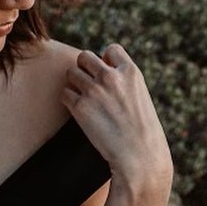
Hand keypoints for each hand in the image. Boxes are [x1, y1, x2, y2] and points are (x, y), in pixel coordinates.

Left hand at [61, 43, 172, 184]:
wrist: (139, 156)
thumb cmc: (142, 130)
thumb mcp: (140, 96)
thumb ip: (123, 80)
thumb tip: (102, 66)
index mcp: (131, 72)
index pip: (111, 49)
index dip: (106, 60)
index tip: (107, 75)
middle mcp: (111, 77)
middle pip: (84, 57)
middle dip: (84, 69)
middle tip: (90, 87)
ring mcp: (94, 91)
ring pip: (71, 73)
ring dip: (75, 84)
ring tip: (85, 100)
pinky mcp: (80, 107)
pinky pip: (65, 94)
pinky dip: (69, 101)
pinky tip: (80, 112)